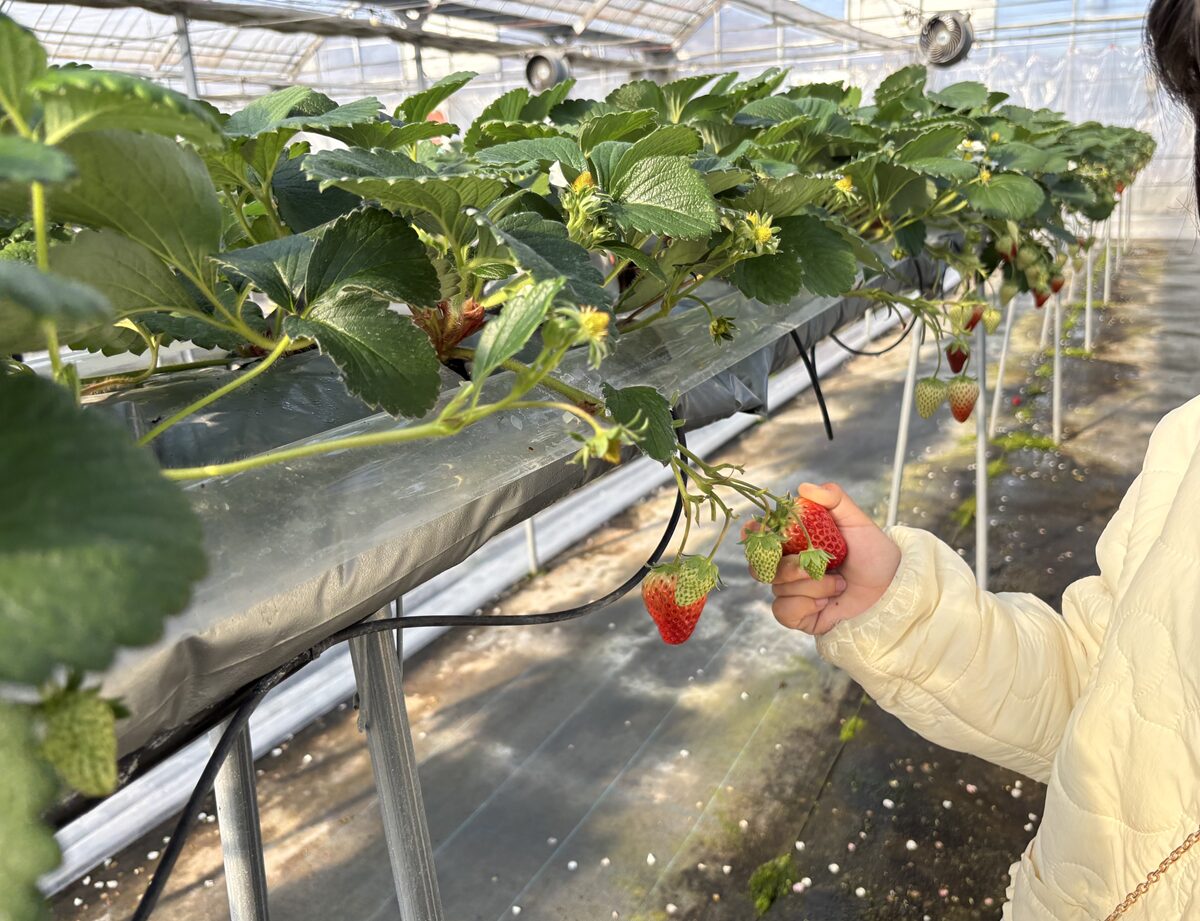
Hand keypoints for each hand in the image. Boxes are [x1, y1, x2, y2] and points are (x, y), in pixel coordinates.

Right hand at [766, 482, 900, 635]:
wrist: (892, 590)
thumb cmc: (875, 555)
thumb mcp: (857, 521)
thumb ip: (834, 499)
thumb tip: (804, 488)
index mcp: (797, 543)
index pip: (762, 538)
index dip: (752, 535)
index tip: (754, 530)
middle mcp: (790, 567)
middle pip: (761, 566)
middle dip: (787, 566)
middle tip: (810, 564)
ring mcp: (794, 592)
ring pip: (778, 588)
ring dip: (812, 586)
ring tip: (839, 585)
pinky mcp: (800, 616)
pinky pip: (784, 611)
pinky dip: (806, 606)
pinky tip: (827, 603)